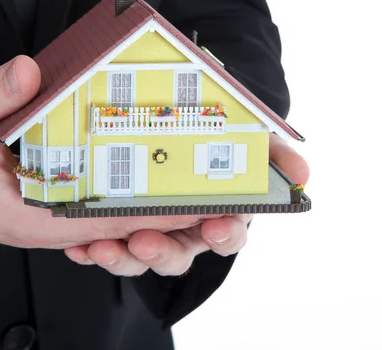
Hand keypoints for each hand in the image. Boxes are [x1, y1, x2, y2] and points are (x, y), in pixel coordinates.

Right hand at [0, 56, 209, 247]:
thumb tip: (30, 72)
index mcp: (28, 218)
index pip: (104, 221)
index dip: (151, 214)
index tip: (191, 206)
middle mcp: (45, 224)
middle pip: (116, 223)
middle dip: (161, 213)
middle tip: (205, 192)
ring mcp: (48, 215)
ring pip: (107, 215)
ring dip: (145, 203)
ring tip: (186, 184)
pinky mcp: (47, 202)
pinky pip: (91, 202)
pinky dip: (119, 192)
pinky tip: (142, 175)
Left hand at [64, 134, 309, 275]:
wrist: (188, 125)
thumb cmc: (223, 137)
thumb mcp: (252, 136)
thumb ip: (275, 152)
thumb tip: (303, 173)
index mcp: (222, 212)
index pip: (229, 233)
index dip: (225, 234)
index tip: (216, 226)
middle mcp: (188, 228)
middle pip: (179, 254)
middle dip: (163, 252)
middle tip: (144, 240)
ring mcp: (155, 227)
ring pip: (140, 256)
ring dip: (121, 257)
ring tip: (101, 246)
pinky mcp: (122, 224)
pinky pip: (108, 244)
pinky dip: (93, 247)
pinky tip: (78, 243)